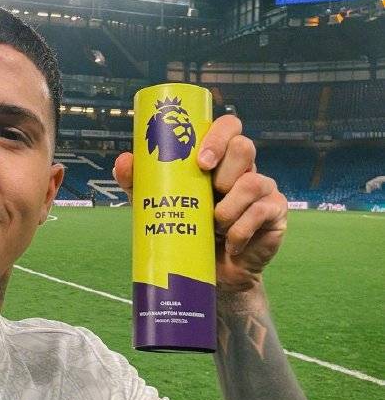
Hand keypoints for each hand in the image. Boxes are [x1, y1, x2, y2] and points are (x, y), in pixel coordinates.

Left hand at [112, 115, 287, 292]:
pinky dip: (241, 230)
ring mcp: (263, 188)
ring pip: (252, 182)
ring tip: (215, 226)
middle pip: (244, 147)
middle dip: (224, 169)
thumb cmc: (186, 229)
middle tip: (209, 192)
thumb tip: (125, 161)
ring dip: (228, 207)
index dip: (217, 136)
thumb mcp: (158, 203)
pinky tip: (231, 243)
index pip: (228, 127)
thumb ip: (140, 182)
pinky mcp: (275, 213)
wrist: (210, 273)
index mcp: (219, 158)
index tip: (200, 161)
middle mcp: (244, 168)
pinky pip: (262, 212)